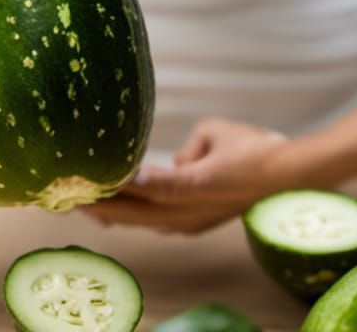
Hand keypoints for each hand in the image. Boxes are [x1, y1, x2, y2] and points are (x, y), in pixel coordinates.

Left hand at [82, 118, 300, 233]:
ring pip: (142, 221)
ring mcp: (192, 222)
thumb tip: (175, 165)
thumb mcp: (213, 132)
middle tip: (68, 196)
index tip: (88, 179)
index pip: (146, 186)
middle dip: (101, 204)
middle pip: (135, 211)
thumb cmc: (254, 148)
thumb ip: (185, 148)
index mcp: (193, 185)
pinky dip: (133, 216)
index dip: (116, 184)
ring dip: (114, 213)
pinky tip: (113, 213)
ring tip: (82, 205)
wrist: (288, 178)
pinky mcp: (197, 224)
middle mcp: (189, 211)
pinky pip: (156, 222)